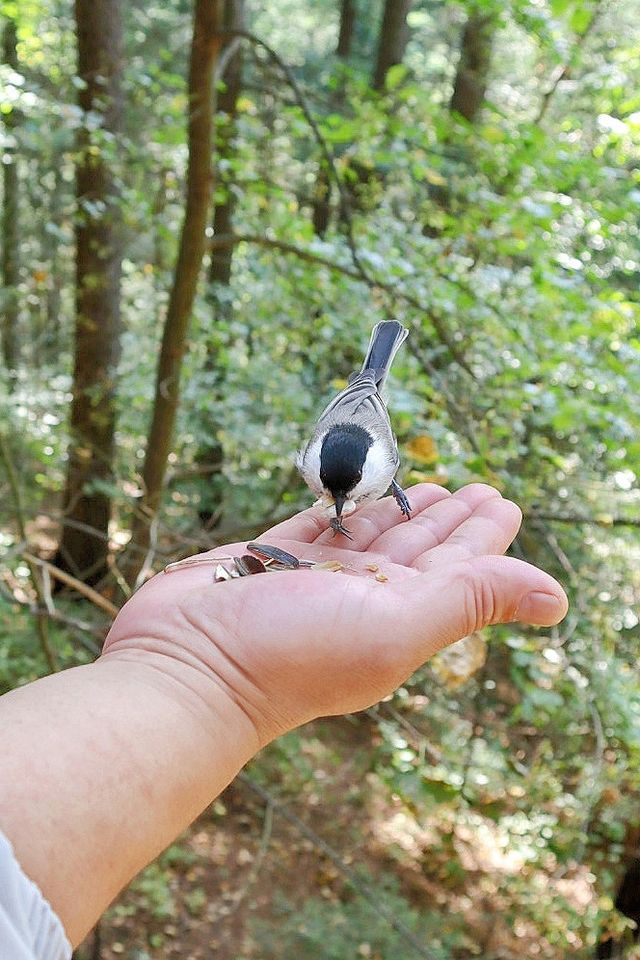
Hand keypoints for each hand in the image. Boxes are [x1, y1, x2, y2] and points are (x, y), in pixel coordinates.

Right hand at [104, 483, 566, 745]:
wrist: (186, 668)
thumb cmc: (290, 654)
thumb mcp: (396, 624)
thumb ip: (471, 600)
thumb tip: (556, 598)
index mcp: (400, 614)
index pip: (457, 568)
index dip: (483, 535)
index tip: (502, 500)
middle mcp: (362, 598)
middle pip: (420, 548)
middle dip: (450, 517)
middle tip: (477, 486)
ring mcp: (314, 581)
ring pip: (370, 534)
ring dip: (402, 509)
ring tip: (430, 485)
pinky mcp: (268, 561)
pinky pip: (316, 527)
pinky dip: (342, 511)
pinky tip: (359, 500)